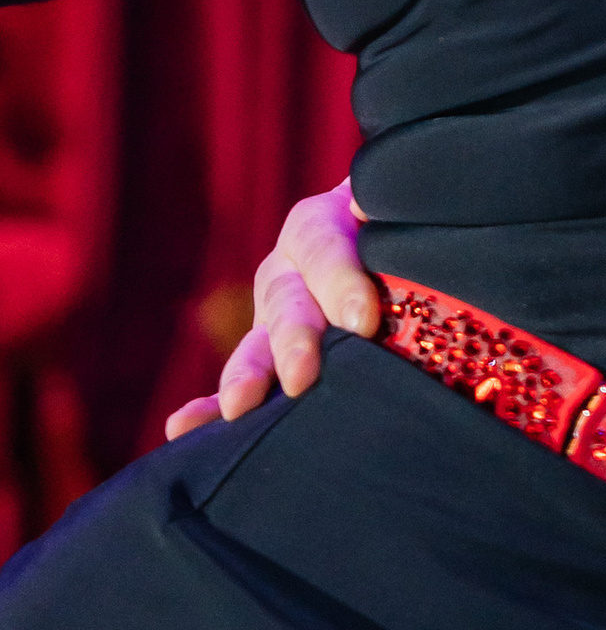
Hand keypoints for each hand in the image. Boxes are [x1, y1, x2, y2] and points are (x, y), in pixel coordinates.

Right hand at [161, 182, 375, 440]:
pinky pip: (238, 384)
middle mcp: (287, 272)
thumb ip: (389, 199)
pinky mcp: (267, 360)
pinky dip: (209, 408)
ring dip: (248, 376)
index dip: (339, 280)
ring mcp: (272, 318)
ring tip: (239, 406)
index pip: (322, 246)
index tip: (363, 320)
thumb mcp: (395, 201)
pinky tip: (183, 429)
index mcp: (318, 224)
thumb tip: (367, 204)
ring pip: (257, 346)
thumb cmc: (398, 218)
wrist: (387, 235)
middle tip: (303, 376)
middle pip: (286, 303)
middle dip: (294, 340)